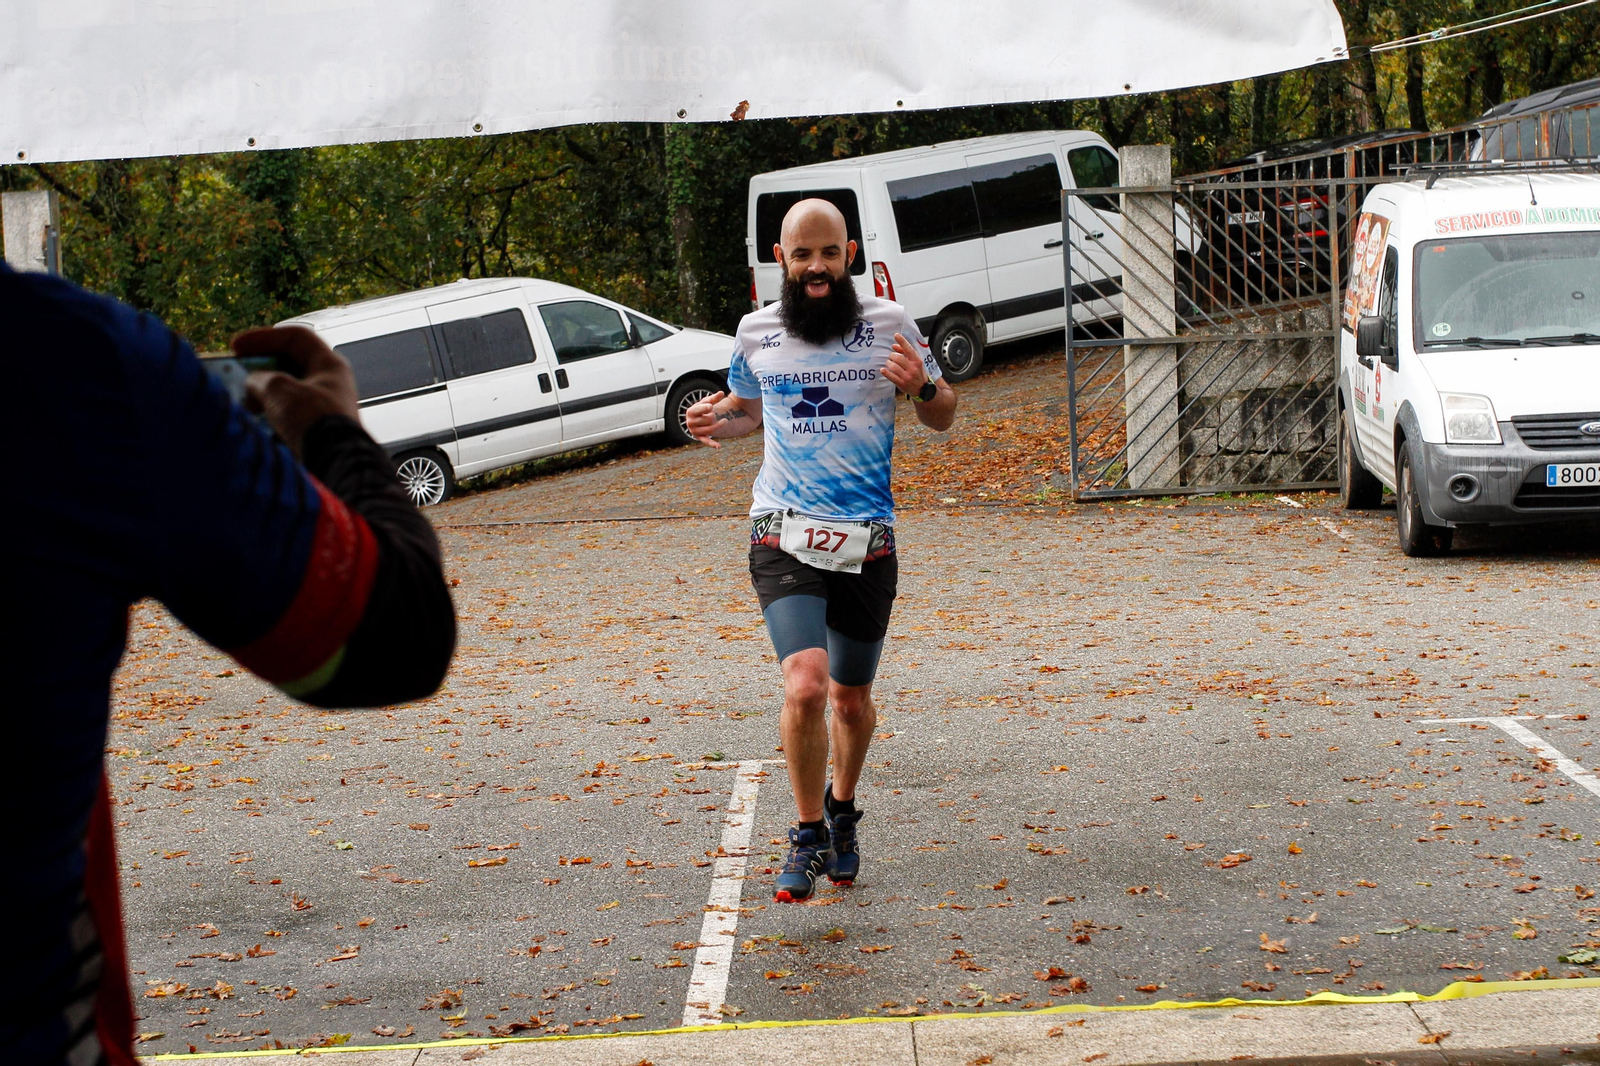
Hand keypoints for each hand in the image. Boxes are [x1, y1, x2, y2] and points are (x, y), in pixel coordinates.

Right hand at [236, 325, 359, 456]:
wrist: (333, 464)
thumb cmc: (315, 422)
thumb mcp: (279, 390)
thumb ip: (260, 378)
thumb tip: (251, 384)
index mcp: (330, 365)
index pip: (296, 338)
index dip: (264, 338)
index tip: (237, 347)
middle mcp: (329, 384)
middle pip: (290, 365)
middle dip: (261, 369)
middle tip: (238, 375)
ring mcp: (323, 408)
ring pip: (286, 392)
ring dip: (262, 394)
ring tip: (244, 402)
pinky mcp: (314, 430)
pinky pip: (287, 415)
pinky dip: (269, 415)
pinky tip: (255, 422)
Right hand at [684, 389, 725, 447]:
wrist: (700, 418)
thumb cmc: (704, 408)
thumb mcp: (707, 402)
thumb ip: (714, 398)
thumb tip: (721, 393)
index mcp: (690, 412)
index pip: (698, 410)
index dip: (704, 408)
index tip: (711, 407)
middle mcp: (690, 422)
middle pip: (707, 419)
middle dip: (713, 416)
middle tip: (714, 414)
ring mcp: (694, 431)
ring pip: (710, 429)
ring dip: (719, 425)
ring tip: (725, 420)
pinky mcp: (700, 437)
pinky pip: (706, 441)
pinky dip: (712, 444)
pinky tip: (719, 446)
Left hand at [882, 332, 928, 394]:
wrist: (922, 389)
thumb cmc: (917, 372)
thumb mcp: (915, 361)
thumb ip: (905, 352)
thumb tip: (894, 346)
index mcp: (917, 361)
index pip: (909, 349)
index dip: (902, 341)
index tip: (896, 335)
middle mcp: (913, 368)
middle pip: (898, 358)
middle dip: (892, 356)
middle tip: (891, 357)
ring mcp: (907, 377)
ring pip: (894, 366)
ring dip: (889, 363)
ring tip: (889, 363)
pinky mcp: (902, 384)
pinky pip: (891, 376)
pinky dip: (885, 372)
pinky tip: (883, 370)